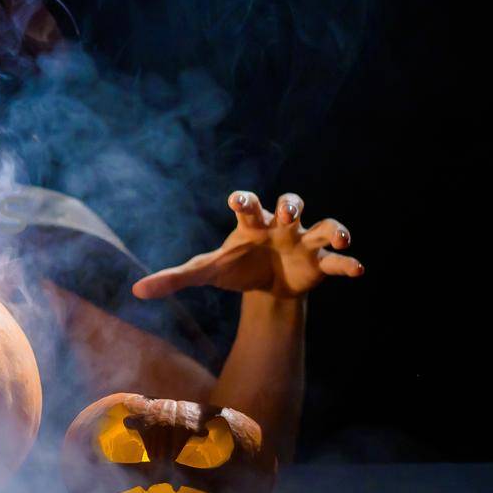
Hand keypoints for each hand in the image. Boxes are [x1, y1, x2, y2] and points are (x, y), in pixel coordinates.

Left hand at [131, 190, 363, 300]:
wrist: (266, 284)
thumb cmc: (235, 267)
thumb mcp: (206, 272)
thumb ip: (173, 279)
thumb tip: (136, 292)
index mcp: (251, 223)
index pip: (248, 204)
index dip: (245, 199)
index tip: (238, 200)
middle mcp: (281, 225)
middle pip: (291, 203)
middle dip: (291, 205)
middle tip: (288, 214)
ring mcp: (304, 241)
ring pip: (323, 225)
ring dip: (333, 228)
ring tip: (338, 238)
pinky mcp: (320, 262)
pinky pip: (338, 260)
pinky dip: (348, 262)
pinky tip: (356, 268)